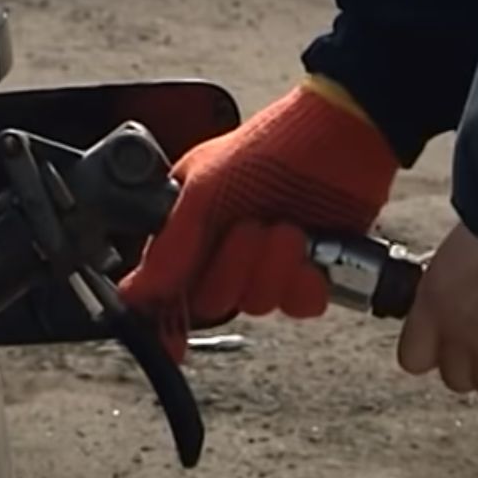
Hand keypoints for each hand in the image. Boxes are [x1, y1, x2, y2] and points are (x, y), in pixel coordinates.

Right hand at [119, 82, 397, 360]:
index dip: (166, 320)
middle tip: (251, 226)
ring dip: (274, 266)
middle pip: (214, 301)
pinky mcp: (310, 270)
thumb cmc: (270, 143)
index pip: (168, 287)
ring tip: (289, 226)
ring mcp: (268, 262)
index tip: (170, 346)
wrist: (343, 132)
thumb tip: (135, 293)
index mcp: (191, 227)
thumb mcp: (206, 185)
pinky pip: (298, 305)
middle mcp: (225, 249)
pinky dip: (304, 282)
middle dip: (234, 267)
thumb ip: (171, 245)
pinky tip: (312, 252)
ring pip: (258, 303)